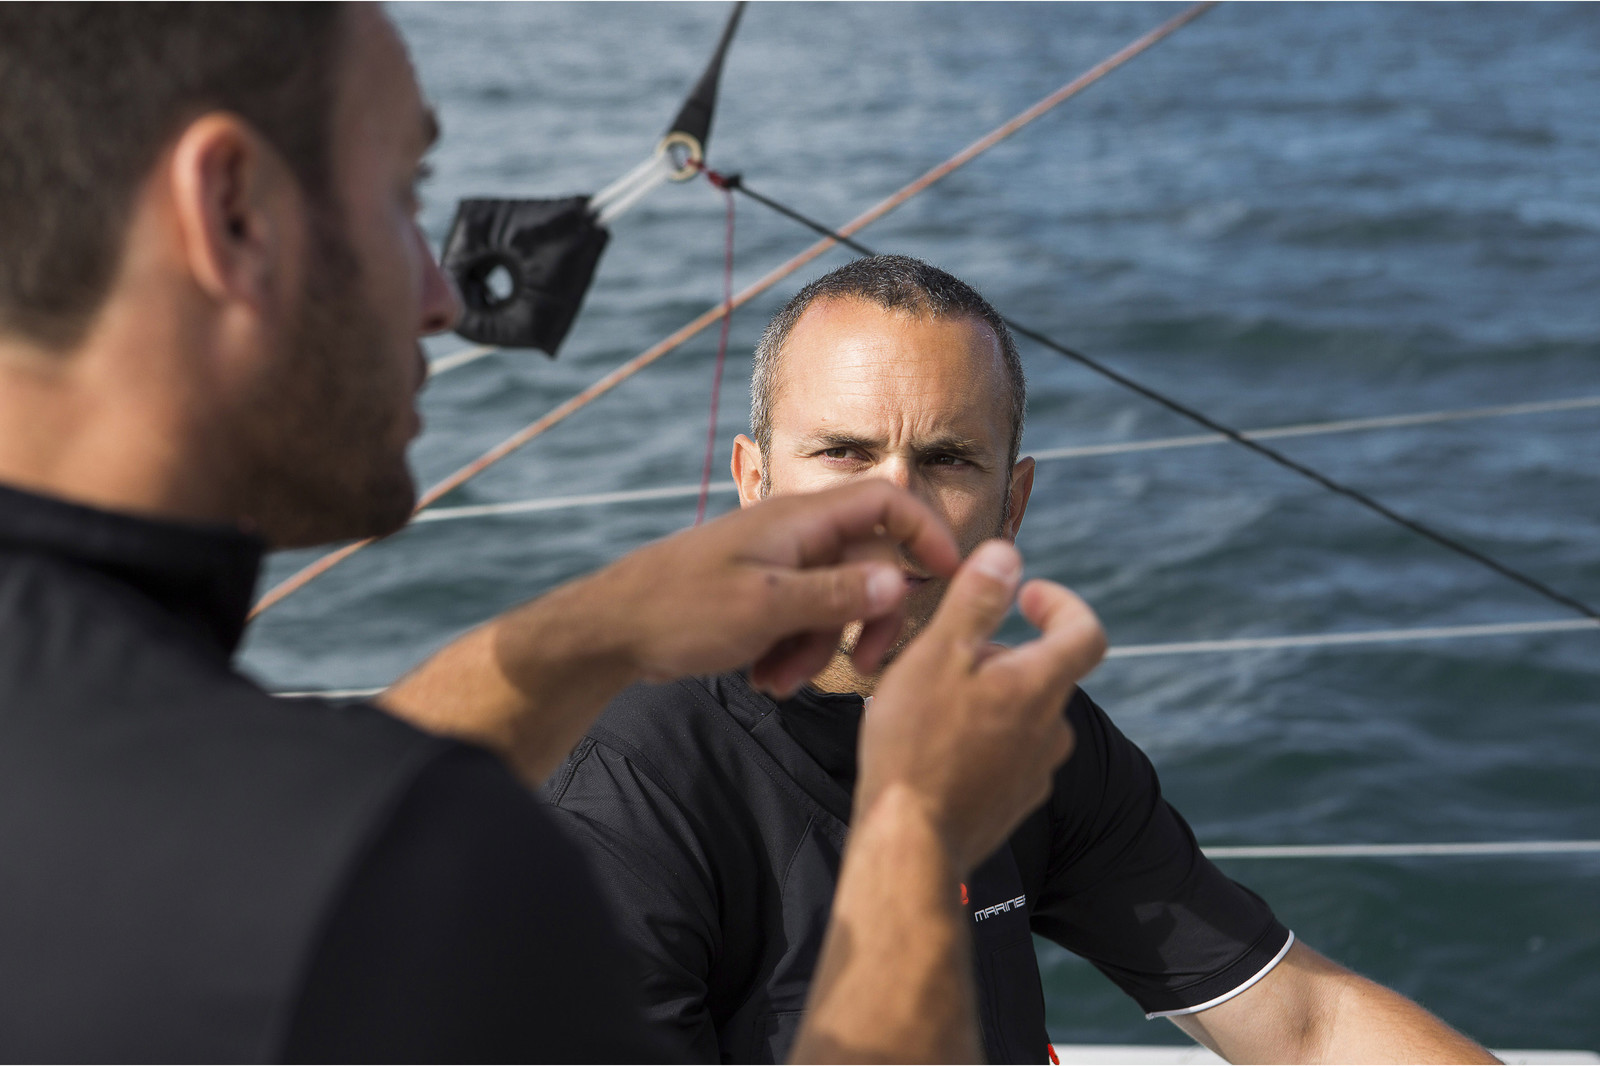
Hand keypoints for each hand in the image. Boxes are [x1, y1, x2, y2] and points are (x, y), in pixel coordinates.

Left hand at [599, 479, 961, 695]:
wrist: (610, 631)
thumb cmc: (678, 610)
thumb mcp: (768, 608)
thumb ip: (838, 595)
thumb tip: (900, 583)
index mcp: (801, 521)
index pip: (887, 503)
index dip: (927, 533)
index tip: (950, 577)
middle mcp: (794, 535)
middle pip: (867, 565)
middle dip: (866, 621)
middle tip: (863, 667)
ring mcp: (775, 564)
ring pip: (833, 602)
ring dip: (820, 647)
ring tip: (781, 682)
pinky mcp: (757, 594)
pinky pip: (800, 619)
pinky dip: (792, 650)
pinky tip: (765, 677)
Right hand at [857, 539, 1105, 873]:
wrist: (909, 844)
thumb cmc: (916, 745)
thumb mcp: (937, 656)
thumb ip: (976, 601)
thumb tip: (1008, 554)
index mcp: (1040, 686)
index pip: (1086, 632)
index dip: (1061, 604)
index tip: (1025, 595)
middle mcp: (1051, 730)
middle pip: (1041, 672)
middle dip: (999, 653)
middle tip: (941, 655)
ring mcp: (1036, 772)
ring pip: (1020, 715)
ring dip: (986, 699)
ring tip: (929, 704)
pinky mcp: (1013, 803)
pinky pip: (1006, 755)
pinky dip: (979, 740)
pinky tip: (933, 748)